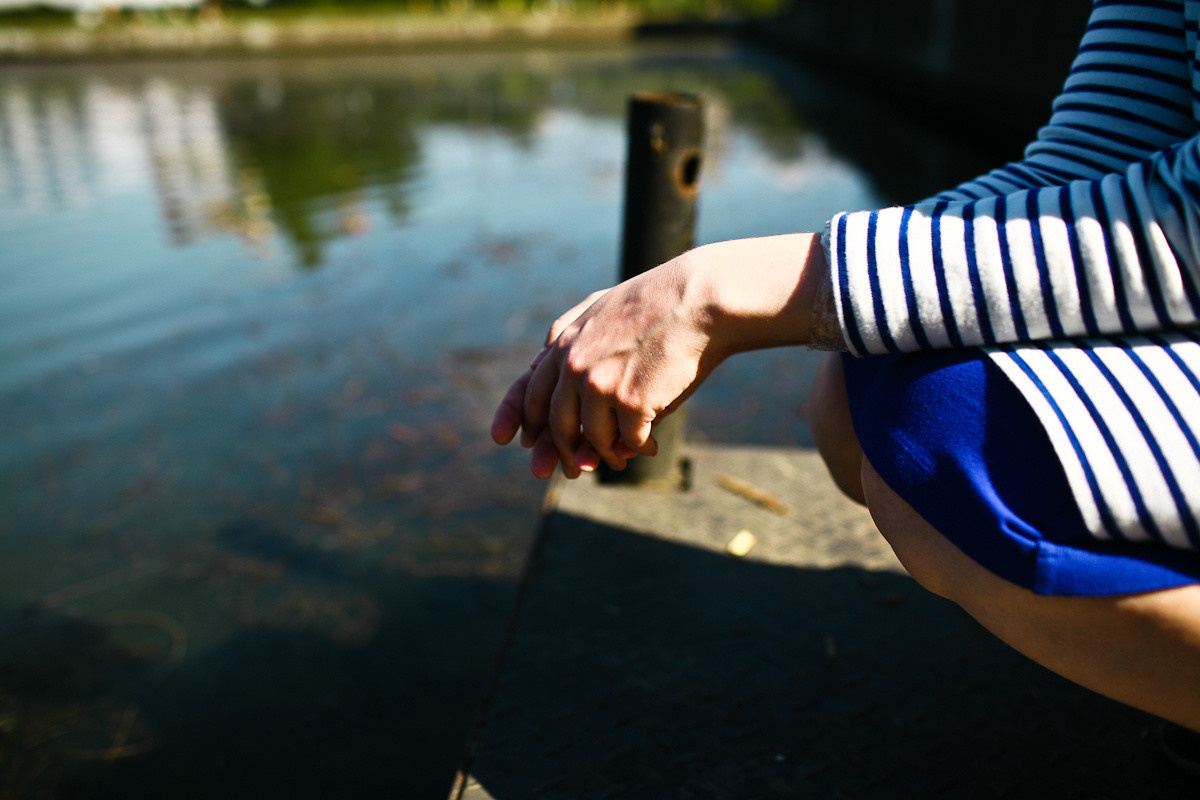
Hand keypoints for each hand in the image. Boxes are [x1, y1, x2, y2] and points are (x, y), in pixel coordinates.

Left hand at [491, 233, 829, 477]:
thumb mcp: (602, 308)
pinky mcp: (629, 401)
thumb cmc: (659, 307)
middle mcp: (573, 364)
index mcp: (564, 342)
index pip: (529, 388)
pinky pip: (627, 441)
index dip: (519, 418)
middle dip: (562, 453)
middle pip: (555, 423)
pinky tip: (651, 445)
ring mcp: (598, 383)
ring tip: (620, 458)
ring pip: (591, 438)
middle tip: (573, 470)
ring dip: (606, 455)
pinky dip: (638, 448)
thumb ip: (572, 333)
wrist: (699, 301)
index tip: (512, 441)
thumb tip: (547, 354)